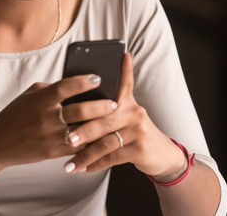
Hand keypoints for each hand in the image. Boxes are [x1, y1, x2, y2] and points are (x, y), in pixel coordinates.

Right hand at [0, 72, 116, 183]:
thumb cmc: (15, 115)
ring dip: (100, 126)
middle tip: (114, 103)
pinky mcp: (52, 152)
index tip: (98, 78)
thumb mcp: (29, 96)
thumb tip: (75, 84)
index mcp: (40, 100)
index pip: (65, 87)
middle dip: (100, 106)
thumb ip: (51, 89)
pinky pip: (77, 148)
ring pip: (82, 131)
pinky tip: (102, 138)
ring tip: (113, 121)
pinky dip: (91, 143)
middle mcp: (46, 118)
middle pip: (79, 110)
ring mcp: (50, 136)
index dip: (83, 82)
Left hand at [60, 53, 185, 177]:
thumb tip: (77, 99)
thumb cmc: (132, 132)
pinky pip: (112, 157)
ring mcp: (139, 130)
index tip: (121, 55)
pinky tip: (82, 169)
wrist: (160, 153)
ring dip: (85, 155)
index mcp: (127, 101)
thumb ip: (106, 107)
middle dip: (83, 130)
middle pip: (104, 119)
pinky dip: (95, 165)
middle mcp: (135, 112)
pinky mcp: (140, 149)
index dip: (124, 68)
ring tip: (69, 164)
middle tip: (66, 138)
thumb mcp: (125, 115)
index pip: (124, 82)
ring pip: (106, 142)